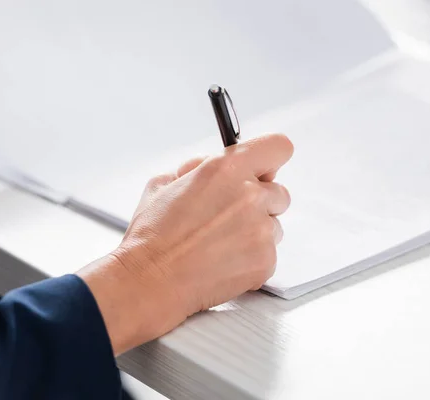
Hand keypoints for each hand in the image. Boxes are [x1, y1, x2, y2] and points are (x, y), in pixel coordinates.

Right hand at [78, 134, 292, 354]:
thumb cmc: (153, 236)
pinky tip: (222, 262)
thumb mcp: (164, 182)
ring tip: (220, 244)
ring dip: (256, 232)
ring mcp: (261, 230)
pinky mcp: (265, 261)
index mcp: (227, 169)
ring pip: (275, 226)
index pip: (278, 147)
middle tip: (229, 216)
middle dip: (260, 202)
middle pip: (279, 192)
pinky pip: (269, 254)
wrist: (150, 280)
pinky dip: (251, 258)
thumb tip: (212, 164)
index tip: (263, 168)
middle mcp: (250, 196)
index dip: (270, 159)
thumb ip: (198, 167)